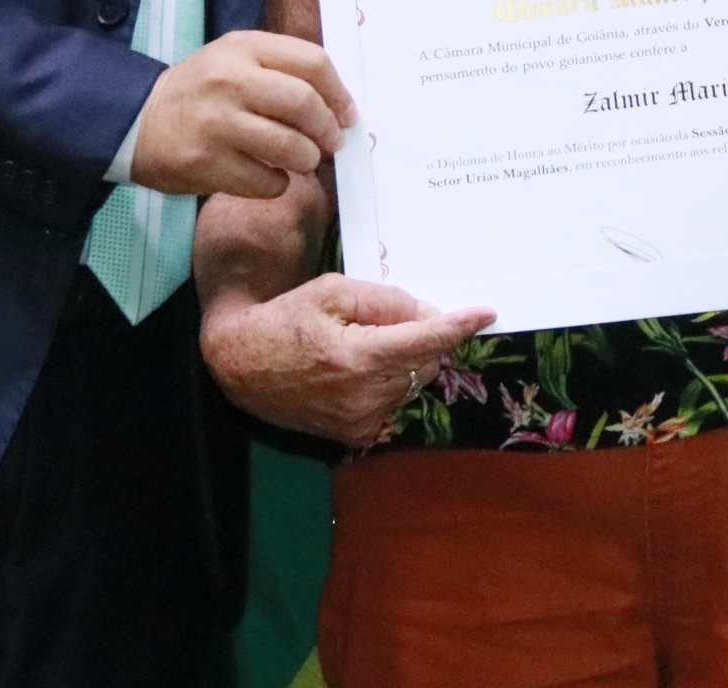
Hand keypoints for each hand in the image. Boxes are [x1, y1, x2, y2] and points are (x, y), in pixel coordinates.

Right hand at [130, 30, 354, 197]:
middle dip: (327, 129)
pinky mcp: (206, 163)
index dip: (339, 93)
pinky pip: (266, 181)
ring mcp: (217, 123)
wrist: (135, 121)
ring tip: (301, 159)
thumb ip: (282, 70)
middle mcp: (230, 80)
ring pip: (290, 147)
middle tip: (330, 142)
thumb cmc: (199, 91)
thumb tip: (338, 105)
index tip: (347, 114)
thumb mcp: (235, 59)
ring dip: (307, 159)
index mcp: (244, 48)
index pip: (313, 62)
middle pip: (304, 104)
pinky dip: (277, 183)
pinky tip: (266, 175)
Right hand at [200, 273, 495, 446]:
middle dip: (420, 339)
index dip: (458, 326)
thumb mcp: (333, 292)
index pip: (425, 340)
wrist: (241, 364)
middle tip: (383, 323)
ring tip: (359, 347)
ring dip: (402, 362)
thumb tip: (429, 314)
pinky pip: (393, 402)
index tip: (486, 313)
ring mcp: (359, 420)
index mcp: (358, 356)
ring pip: (411, 382)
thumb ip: (386, 302)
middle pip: (425, 362)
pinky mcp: (353, 436)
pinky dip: (387, 384)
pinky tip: (354, 372)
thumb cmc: (286, 319)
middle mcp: (363, 395)